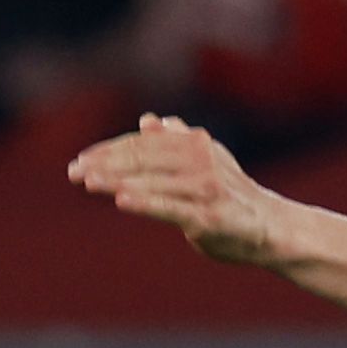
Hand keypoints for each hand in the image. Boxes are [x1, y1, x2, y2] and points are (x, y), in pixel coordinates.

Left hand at [67, 115, 289, 264]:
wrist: (272, 227)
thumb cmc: (233, 196)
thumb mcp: (207, 162)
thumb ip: (177, 142)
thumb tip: (149, 121)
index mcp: (197, 144)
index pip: (142, 143)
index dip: (108, 150)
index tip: (80, 161)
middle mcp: (202, 160)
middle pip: (143, 158)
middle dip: (105, 165)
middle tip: (74, 174)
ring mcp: (207, 188)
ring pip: (153, 181)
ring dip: (117, 181)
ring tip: (89, 183)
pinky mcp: (210, 217)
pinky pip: (172, 207)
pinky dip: (147, 202)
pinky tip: (122, 200)